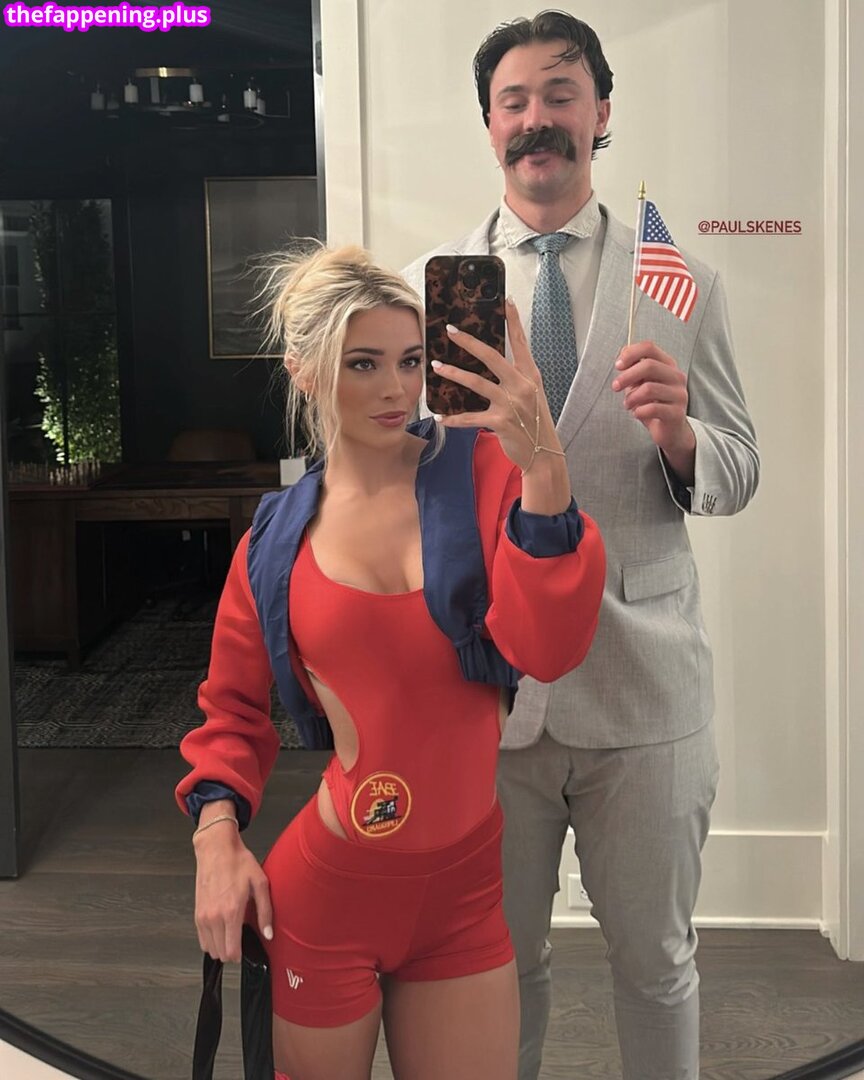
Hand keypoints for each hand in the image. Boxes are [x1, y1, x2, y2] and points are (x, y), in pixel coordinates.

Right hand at [193, 823, 272, 962]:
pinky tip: (221, 929)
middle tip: (241, 940)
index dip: (240, 955)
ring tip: (231, 934)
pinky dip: (211, 939)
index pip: (231, 951)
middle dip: (231, 952)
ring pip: (210, 949)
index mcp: (231, 911)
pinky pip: (202, 939)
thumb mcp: (260, 883)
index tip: (245, 950)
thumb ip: (265, 911)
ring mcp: (203, 916)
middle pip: (220, 954)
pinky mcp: (197, 913)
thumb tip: (268, 933)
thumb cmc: (238, 862)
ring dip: (220, 947)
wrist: (216, 849)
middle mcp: (214, 917)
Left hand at [429, 298, 559, 472]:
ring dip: (454, 374)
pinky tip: (440, 417)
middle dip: (469, 342)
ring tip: (437, 366)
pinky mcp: (500, 422)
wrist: (543, 453)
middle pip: (492, 356)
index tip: (506, 301)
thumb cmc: (535, 423)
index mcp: (530, 375)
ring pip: (477, 383)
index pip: (521, 342)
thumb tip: (496, 364)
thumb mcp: (532, 395)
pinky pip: (471, 418)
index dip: (514, 321)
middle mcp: (521, 386)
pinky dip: (454, 419)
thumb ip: (517, 378)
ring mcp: (511, 404)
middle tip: (451, 330)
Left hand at [611, 340, 694, 458]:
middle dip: (627, 376)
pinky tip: (637, 414)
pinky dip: (639, 412)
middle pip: (649, 365)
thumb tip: (622, 357)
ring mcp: (679, 394)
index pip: (649, 348)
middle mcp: (676, 376)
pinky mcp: (677, 413)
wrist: (670, 430)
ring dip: (631, 397)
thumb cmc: (653, 404)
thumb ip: (634, 369)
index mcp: (667, 365)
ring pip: (649, 388)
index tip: (618, 365)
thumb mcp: (642, 383)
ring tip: (628, 404)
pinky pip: (652, 408)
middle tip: (615, 387)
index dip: (631, 353)